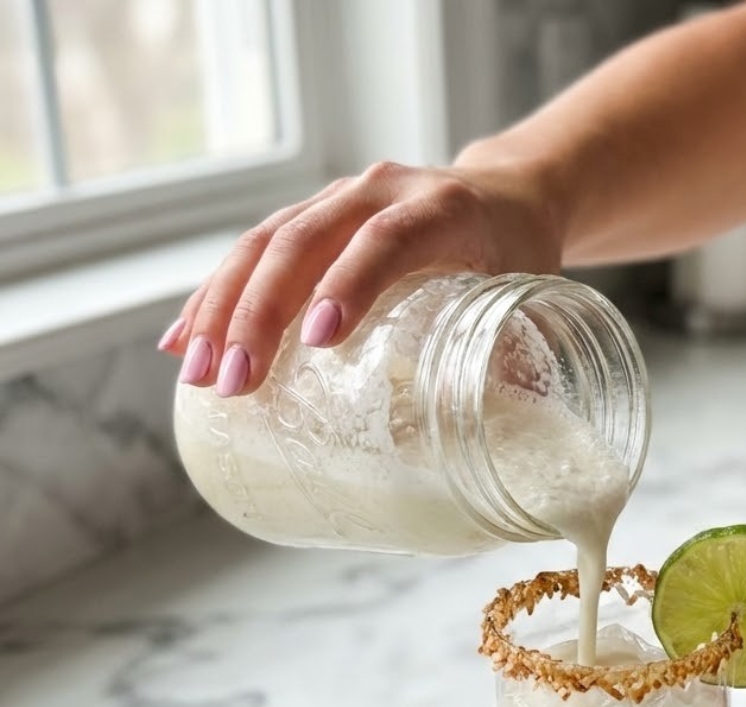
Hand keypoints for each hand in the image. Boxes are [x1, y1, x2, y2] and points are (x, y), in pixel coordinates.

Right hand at [157, 160, 562, 396]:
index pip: (387, 239)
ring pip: (266, 241)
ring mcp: (340, 199)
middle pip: (305, 239)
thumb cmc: (520, 258)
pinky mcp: (314, 217)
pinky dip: (218, 295)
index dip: (351, 283)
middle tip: (235, 382)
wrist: (507, 196)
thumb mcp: (531, 302)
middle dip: (260, 312)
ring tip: (198, 374)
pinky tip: (185, 340)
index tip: (318, 341)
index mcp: (444, 209)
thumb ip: (515, 362)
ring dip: (224, 308)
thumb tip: (500, 448)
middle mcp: (382, 191)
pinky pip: (254, 250)